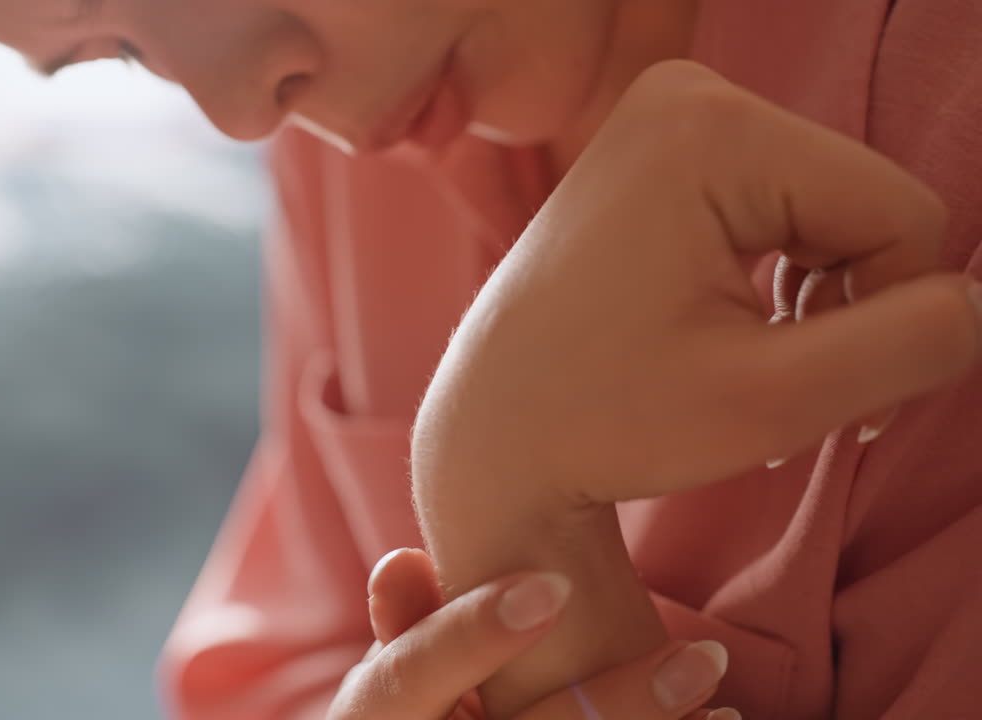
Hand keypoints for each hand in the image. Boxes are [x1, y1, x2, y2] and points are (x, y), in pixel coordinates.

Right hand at [326, 548, 740, 719]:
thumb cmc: (414, 711)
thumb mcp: (395, 674)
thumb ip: (410, 622)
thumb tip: (407, 558)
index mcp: (381, 716)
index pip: (412, 676)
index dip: (472, 635)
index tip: (551, 585)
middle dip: (613, 703)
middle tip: (699, 659)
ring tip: (722, 704)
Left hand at [415, 58, 980, 512]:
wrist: (489, 432)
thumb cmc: (603, 422)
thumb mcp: (777, 400)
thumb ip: (914, 343)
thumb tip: (980, 302)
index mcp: (712, 130)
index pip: (903, 212)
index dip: (893, 319)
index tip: (834, 403)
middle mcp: (686, 96)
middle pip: (866, 203)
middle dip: (850, 311)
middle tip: (790, 397)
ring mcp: (666, 119)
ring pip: (830, 210)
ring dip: (817, 306)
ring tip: (751, 376)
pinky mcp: (658, 154)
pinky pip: (776, 208)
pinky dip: (777, 282)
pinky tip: (730, 339)